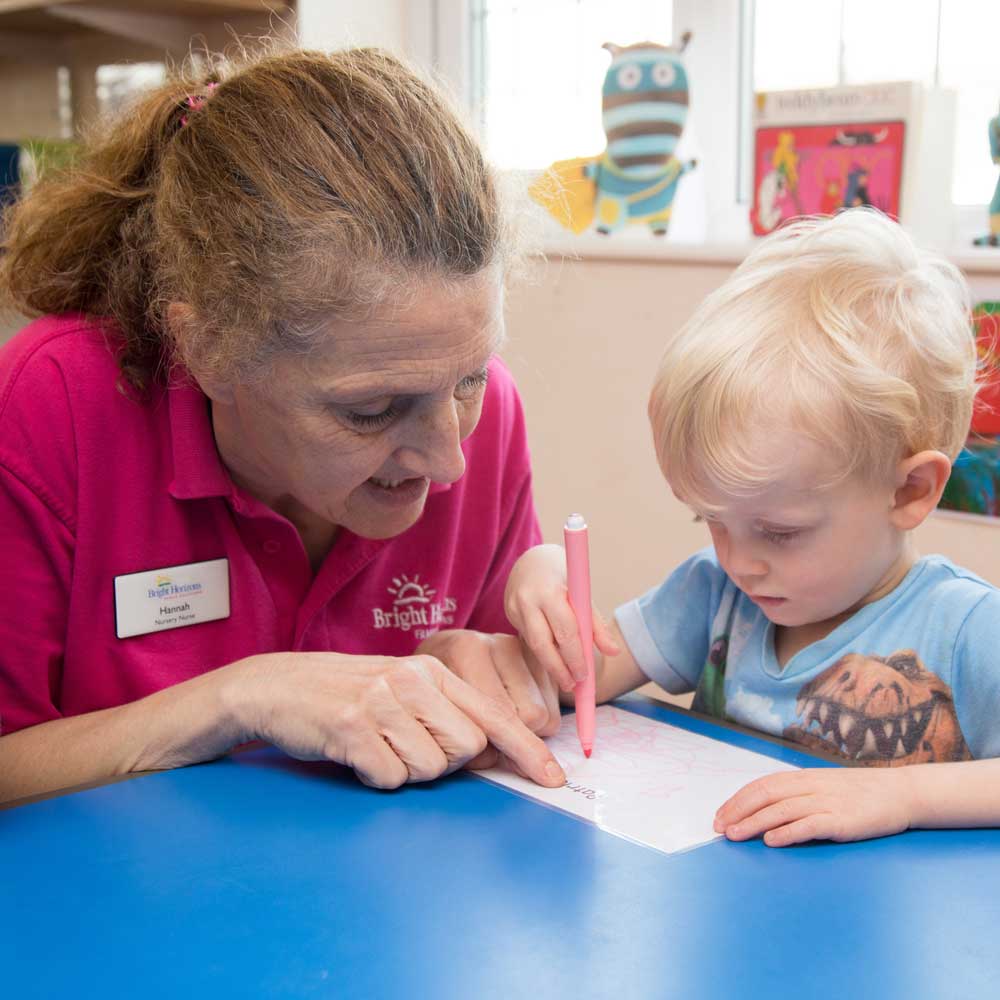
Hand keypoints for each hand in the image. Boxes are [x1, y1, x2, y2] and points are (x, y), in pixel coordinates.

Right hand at [223, 651, 565, 790]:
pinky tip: (355, 753)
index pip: (493, 714)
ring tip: (377, 744)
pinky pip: (389, 777)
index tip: (554, 779)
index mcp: (432, 669)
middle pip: (468, 748)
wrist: (279, 687)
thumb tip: (490, 753)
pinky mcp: (353, 728)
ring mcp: (382, 702)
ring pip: (430, 768)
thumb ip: (445, 712)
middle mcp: (412, 680)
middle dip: (445, 761)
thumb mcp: (402, 689)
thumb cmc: (348, 694)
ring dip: (405, 769)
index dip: (527, 750)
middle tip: (406, 745)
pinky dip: (374, 776)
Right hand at [504, 544, 620, 691]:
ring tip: (566, 679)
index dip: (575, 656)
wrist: (531, 559)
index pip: (565, 630)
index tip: (584, 675)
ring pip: (533, 644)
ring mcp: (514, 607)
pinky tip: (554, 658)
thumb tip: (614, 651)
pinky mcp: (508, 613)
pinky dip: (544, 650)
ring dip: (550, 664)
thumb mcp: (582, 592)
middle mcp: (528, 599)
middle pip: (542, 643)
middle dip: (558, 668)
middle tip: (573, 685)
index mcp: (550, 590)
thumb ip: (596, 623)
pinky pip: (527, 637)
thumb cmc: (563, 574)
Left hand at [713, 767, 915, 846]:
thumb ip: (799, 794)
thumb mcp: (824, 786)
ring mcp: (827, 802)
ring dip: (754, 822)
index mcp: (804, 778)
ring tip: (735, 835)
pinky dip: (788, 832)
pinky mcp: (843, 821)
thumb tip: (766, 809)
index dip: (738, 799)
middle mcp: (812, 787)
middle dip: (738, 811)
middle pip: (766, 795)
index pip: (763, 785)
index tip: (720, 814)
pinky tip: (771, 840)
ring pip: (782, 810)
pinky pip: (810, 825)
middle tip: (719, 828)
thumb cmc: (860, 793)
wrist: (901, 792)